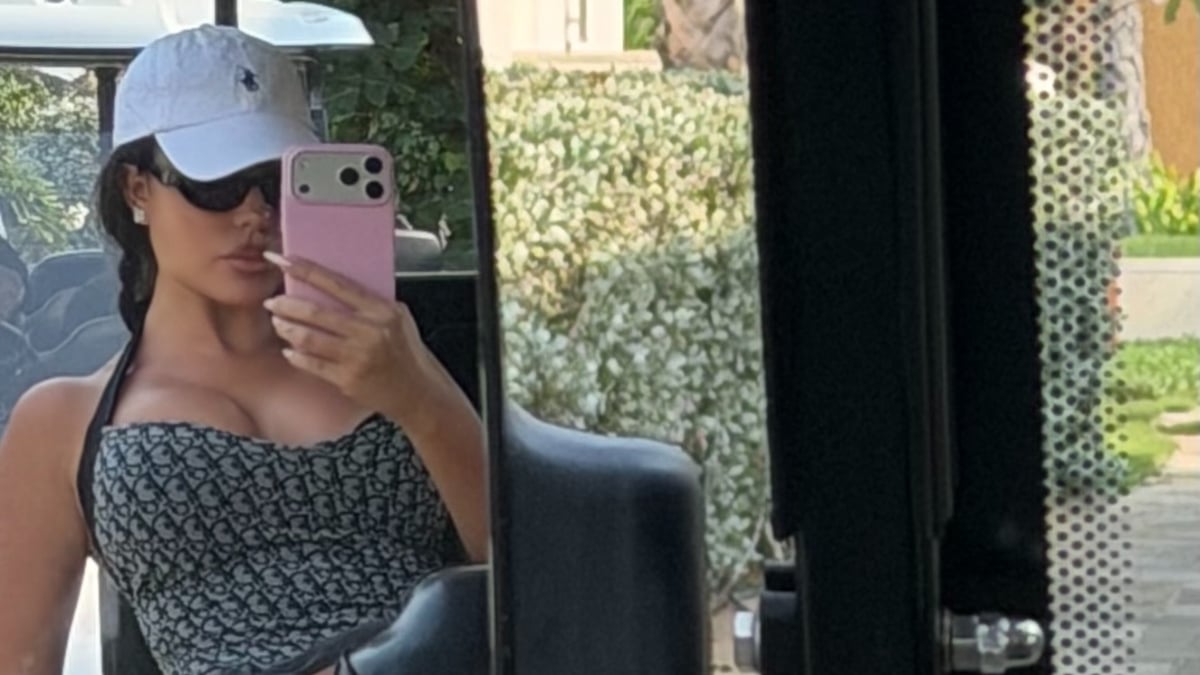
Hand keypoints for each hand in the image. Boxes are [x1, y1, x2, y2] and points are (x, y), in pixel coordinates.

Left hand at [262, 252, 443, 431]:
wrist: (417, 390)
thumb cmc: (406, 352)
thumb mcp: (397, 318)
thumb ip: (369, 303)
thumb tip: (330, 287)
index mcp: (381, 310)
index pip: (337, 284)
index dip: (307, 270)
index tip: (283, 261)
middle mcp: (369, 331)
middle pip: (316, 312)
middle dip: (287, 304)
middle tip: (273, 301)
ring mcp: (357, 356)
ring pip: (309, 338)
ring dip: (287, 329)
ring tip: (278, 324)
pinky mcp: (347, 378)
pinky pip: (312, 364)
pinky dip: (296, 356)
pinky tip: (290, 351)